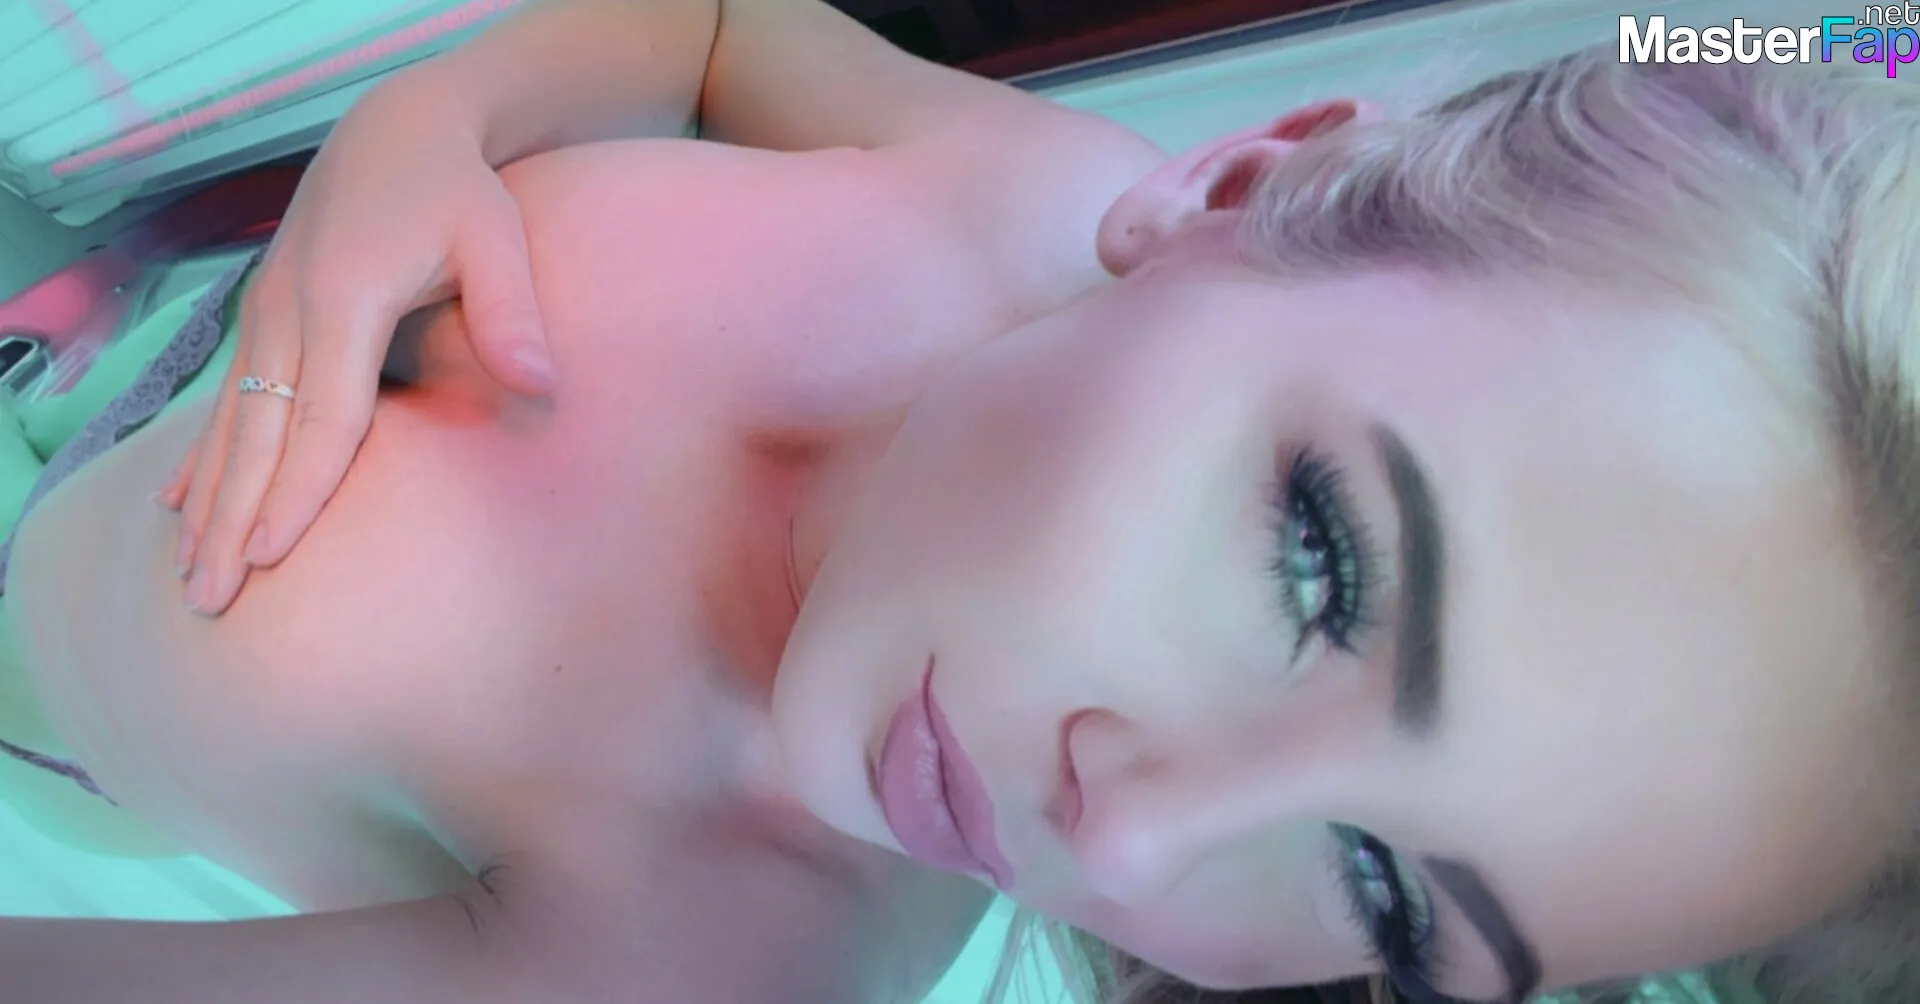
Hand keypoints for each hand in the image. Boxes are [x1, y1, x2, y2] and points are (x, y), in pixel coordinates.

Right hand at [158, 82, 557, 615]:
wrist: (402, 126)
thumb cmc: (458, 189)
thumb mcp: (496, 235)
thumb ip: (512, 311)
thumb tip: (541, 383)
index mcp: (343, 297)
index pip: (322, 415)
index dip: (300, 488)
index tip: (274, 555)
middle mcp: (288, 309)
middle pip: (257, 434)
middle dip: (233, 519)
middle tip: (212, 598)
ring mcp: (267, 311)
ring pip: (228, 424)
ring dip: (208, 500)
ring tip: (189, 575)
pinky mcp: (265, 314)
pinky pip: (225, 399)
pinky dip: (202, 456)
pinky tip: (177, 505)